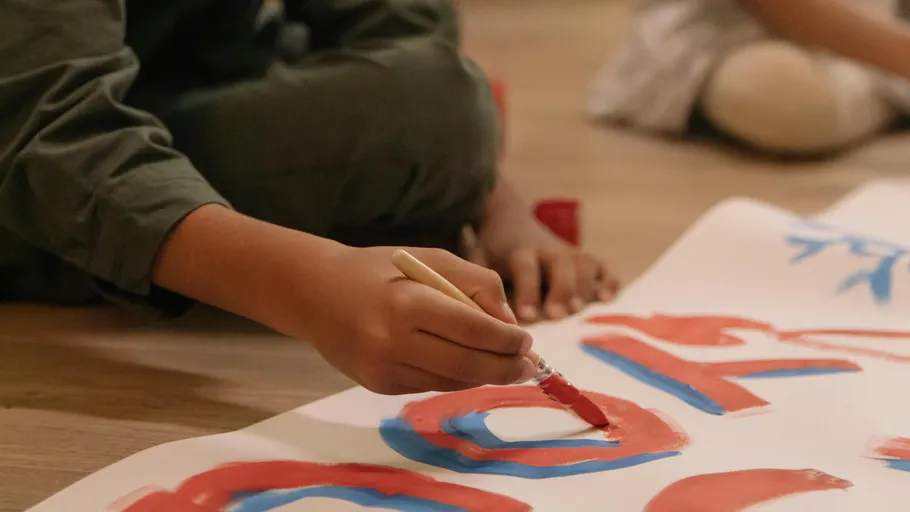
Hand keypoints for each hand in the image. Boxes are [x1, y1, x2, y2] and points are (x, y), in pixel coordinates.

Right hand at [151, 206, 535, 395]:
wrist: (314, 293)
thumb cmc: (380, 269)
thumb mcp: (429, 258)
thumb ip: (475, 282)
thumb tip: (508, 323)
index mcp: (407, 302)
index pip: (472, 330)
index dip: (507, 340)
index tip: (526, 340)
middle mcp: (392, 341)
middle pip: (467, 366)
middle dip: (505, 368)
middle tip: (528, 365)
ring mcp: (382, 369)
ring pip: (452, 382)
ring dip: (484, 376)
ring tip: (505, 365)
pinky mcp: (377, 385)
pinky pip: (430, 386)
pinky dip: (455, 377)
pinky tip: (466, 364)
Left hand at [474, 180, 619, 321]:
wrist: (508, 220)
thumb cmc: (491, 250)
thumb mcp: (477, 260)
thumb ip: (480, 284)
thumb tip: (486, 319)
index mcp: (519, 251)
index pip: (526, 267)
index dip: (527, 290)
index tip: (526, 316)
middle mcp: (547, 250)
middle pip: (561, 264)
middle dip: (561, 289)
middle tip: (557, 315)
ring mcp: (568, 252)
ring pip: (584, 263)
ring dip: (585, 286)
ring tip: (580, 310)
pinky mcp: (582, 258)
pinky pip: (603, 266)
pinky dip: (609, 280)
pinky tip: (606, 298)